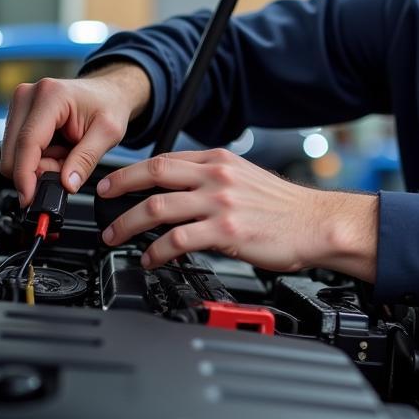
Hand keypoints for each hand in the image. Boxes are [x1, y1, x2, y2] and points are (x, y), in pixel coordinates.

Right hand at [0, 62, 150, 204]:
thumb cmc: (109, 105)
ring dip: (39, 166)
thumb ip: (86, 160)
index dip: (25, 175)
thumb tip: (67, 184)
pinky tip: (57, 150)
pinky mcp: (18, 115)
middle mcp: (28, 96)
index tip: (29, 198)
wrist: (108, 92)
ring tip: (66, 155)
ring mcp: (20, 104)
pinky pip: (18, 151)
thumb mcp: (108, 134)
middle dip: (38, 172)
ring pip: (14, 155)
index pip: (27, 142)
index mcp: (51, 95)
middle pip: (13, 152)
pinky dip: (38, 159)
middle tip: (68, 170)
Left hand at [97, 148, 378, 280]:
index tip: (114, 181)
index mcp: (220, 160)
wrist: (317, 224)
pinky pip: (177, 239)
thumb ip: (214, 180)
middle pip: (153, 174)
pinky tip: (150, 259)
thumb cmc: (286, 209)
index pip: (166, 159)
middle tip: (101, 201)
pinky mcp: (225, 230)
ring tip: (115, 237)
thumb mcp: (247, 179)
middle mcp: (217, 176)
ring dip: (129, 224)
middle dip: (119, 187)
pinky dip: (156, 250)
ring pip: (158, 207)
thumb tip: (183, 192)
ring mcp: (220, 202)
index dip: (133, 170)